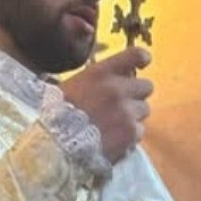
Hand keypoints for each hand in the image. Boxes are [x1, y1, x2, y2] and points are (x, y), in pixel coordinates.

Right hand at [60, 47, 152, 162]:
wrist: (54, 145)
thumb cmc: (54, 114)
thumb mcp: (70, 86)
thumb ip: (94, 80)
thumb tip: (108, 80)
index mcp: (100, 73)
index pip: (134, 55)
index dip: (141, 58)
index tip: (143, 62)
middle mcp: (117, 89)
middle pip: (146, 86)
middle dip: (136, 94)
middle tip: (122, 104)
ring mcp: (126, 111)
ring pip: (144, 109)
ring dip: (133, 115)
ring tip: (115, 125)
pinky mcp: (130, 133)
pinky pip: (139, 130)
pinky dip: (130, 136)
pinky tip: (114, 139)